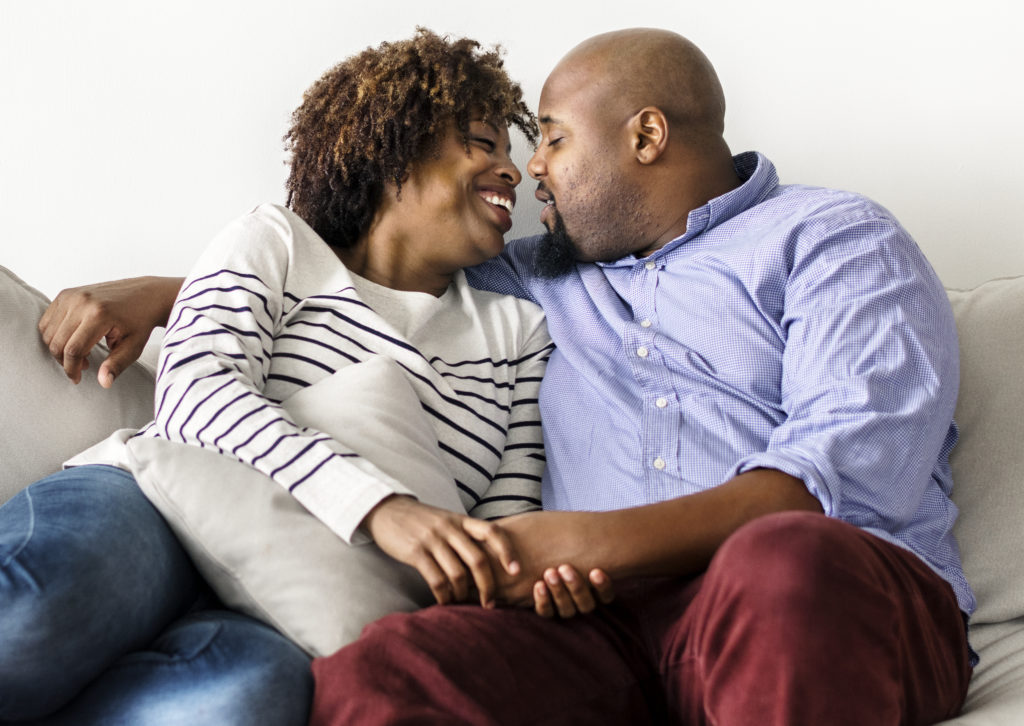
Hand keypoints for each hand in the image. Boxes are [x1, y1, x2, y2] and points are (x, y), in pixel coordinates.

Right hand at [38, 276, 181, 386]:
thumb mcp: (133, 346)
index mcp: (99, 314)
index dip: (72, 369)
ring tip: (81, 353)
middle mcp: (82, 302)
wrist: (146, 295)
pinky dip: (55, 334)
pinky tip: (73, 340)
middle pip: (57, 342)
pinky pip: (48, 320)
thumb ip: (116, 365)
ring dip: (59, 348)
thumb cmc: (140, 322)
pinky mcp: (67, 293)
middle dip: (65, 361)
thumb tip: (104, 383)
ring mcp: (72, 295)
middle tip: (82, 366)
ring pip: (48, 332)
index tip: (77, 379)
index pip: (73, 350)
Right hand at [362, 495, 519, 607]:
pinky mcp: (416, 552)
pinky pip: (436, 580)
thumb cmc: (423, 522)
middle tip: (492, 603)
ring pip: (458, 574)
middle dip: (489, 586)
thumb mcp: (448, 521)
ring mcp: (433, 540)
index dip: (507, 552)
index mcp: (462, 520)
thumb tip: (494, 559)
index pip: (493, 532)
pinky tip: (445, 601)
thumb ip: (467, 535)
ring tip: (465, 603)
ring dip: (464, 594)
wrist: (387, 511)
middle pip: (478, 559)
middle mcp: (450, 529)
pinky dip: (444, 595)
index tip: (517, 571)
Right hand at [485, 510, 612, 609]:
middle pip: (562, 610)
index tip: (538, 584)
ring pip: (582, 607)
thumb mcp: (522, 535)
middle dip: (557, 593)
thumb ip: (503, 548)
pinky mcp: (605, 591)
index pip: (544, 609)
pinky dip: (602, 588)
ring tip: (568, 568)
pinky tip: (597, 572)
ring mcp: (586, 596)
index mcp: (547, 593)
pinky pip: (605, 599)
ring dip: (575, 589)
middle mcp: (567, 599)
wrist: (597, 531)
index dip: (542, 600)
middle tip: (551, 573)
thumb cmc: (546, 532)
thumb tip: (488, 546)